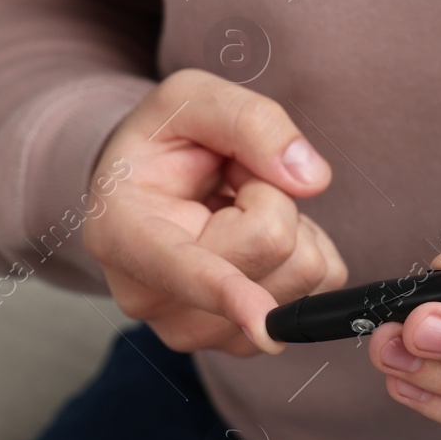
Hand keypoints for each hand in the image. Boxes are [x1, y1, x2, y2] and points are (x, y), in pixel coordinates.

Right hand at [84, 68, 347, 355]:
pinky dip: (304, 251)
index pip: (186, 268)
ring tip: (236, 210)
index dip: (227, 294)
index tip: (262, 325)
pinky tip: (256, 239)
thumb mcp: (190, 98)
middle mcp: (152, 299)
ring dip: (289, 224)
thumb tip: (310, 180)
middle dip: (270, 194)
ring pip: (305, 272)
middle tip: (228, 184)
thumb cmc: (163, 142)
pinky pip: (320, 290)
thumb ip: (248, 121)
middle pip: (273, 245)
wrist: (148, 187)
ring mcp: (197, 330)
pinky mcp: (242, 341)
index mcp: (120, 236)